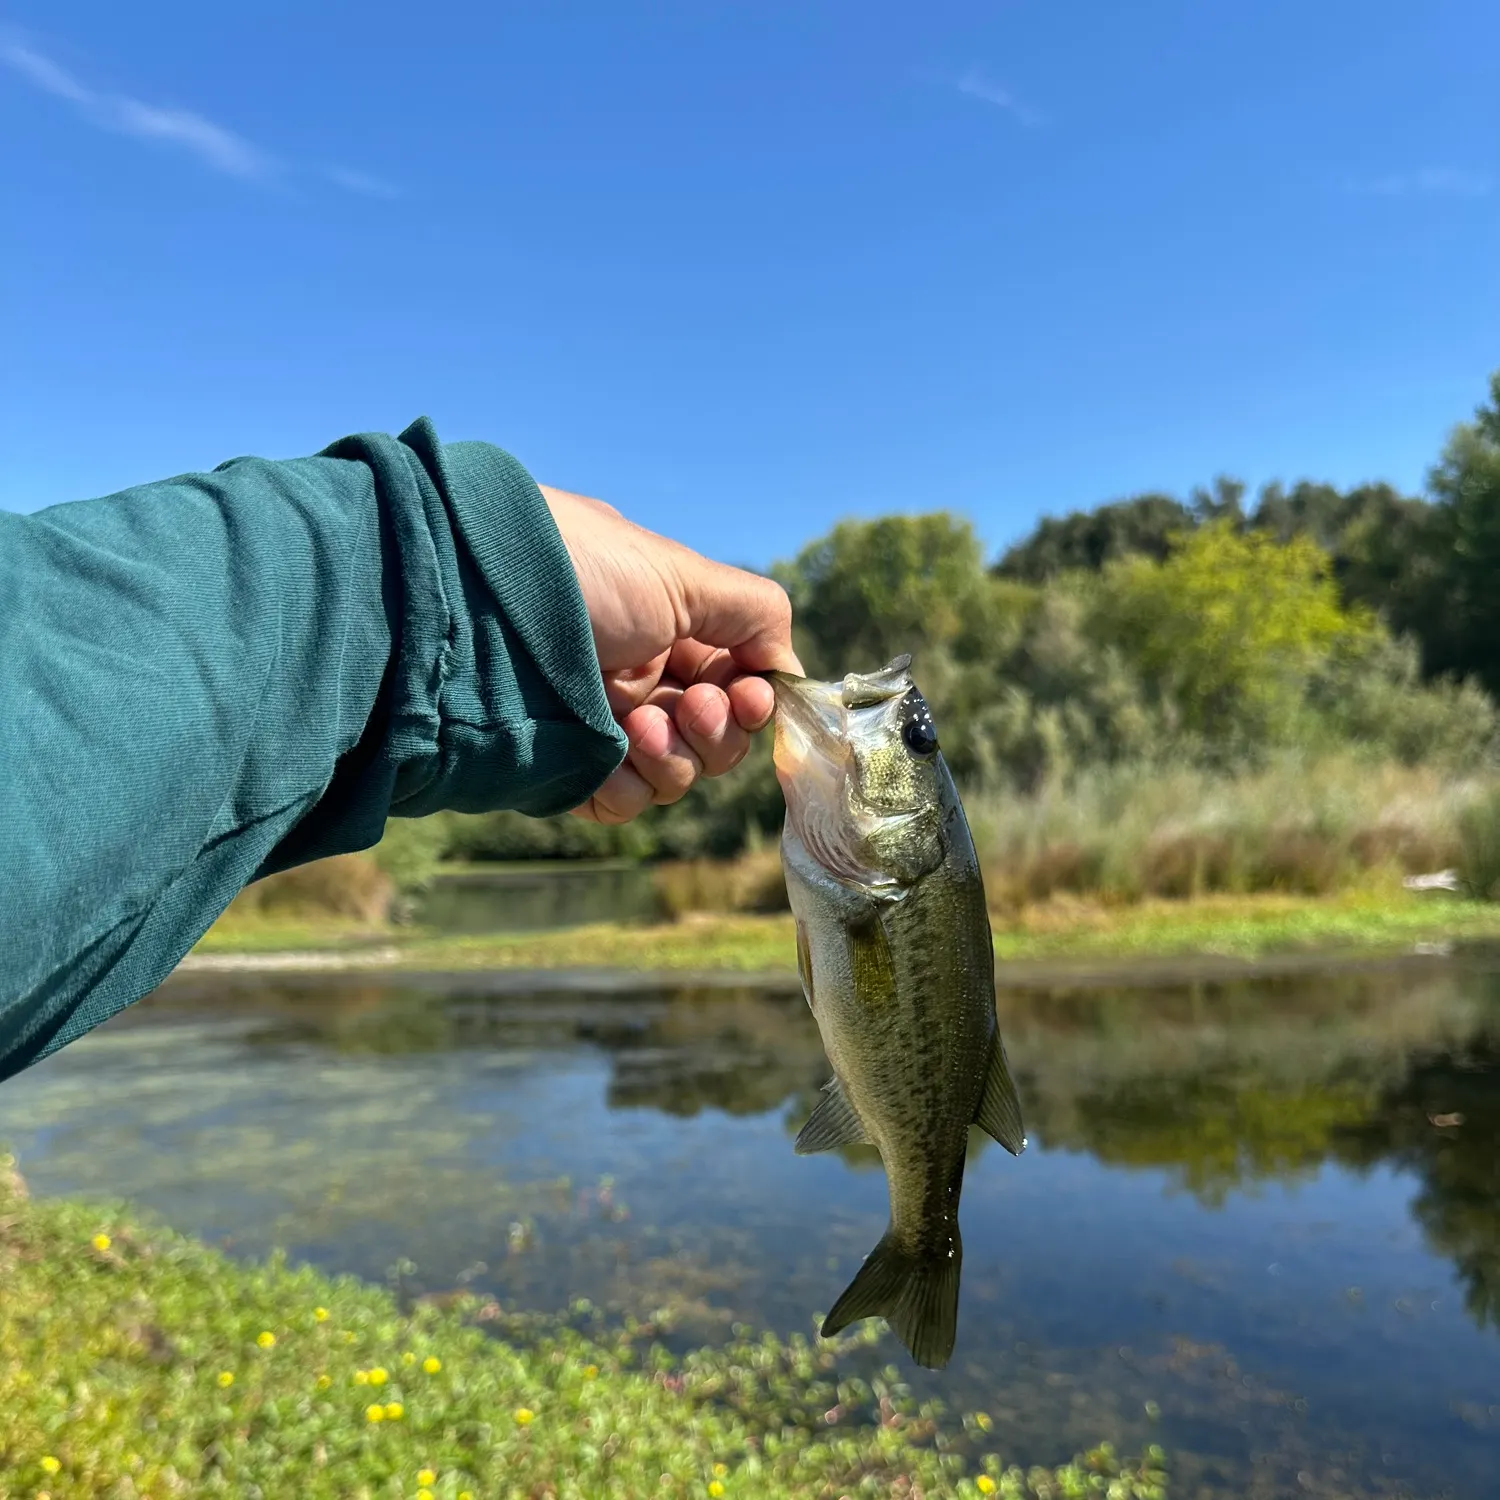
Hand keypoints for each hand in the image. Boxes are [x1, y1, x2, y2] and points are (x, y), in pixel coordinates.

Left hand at [540, 485, 801, 823]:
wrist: (472, 600)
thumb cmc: (581, 571)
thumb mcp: (679, 574)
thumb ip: (754, 614)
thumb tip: (786, 669)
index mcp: (668, 632)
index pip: (735, 685)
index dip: (751, 700)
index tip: (747, 696)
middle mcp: (639, 680)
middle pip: (714, 737)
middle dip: (717, 729)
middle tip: (690, 706)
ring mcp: (601, 727)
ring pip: (675, 774)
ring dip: (676, 757)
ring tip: (640, 725)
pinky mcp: (564, 767)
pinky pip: (623, 801)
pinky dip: (632, 786)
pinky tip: (614, 753)